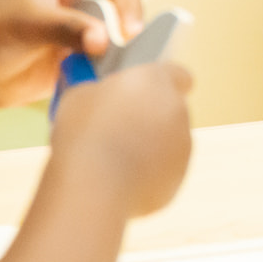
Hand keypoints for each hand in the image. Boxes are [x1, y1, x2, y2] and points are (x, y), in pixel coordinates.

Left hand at [0, 0, 176, 107]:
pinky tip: (108, 70)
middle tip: (126, 36)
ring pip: (123, 18)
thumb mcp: (25, 24)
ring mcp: (85, 16)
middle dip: (129, 9)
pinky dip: (118, 57)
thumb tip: (104, 40)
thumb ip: (67, 28)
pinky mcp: (88, 45)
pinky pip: (116, 46)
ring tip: (112, 58)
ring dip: (124, 36)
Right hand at [51, 61, 193, 216]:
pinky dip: (147, 171)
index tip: (138, 94)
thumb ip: (101, 90)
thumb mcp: (79, 96)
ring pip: (169, 139)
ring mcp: (183, 144)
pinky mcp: (178, 175)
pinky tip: (119, 179)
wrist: (94, 187)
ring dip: (148, 144)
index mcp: (156, 81)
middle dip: (148, 116)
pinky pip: (164, 168)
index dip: (159, 83)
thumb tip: (101, 95)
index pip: (177, 74)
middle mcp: (178, 109)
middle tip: (115, 129)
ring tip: (111, 159)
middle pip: (169, 108)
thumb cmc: (83, 134)